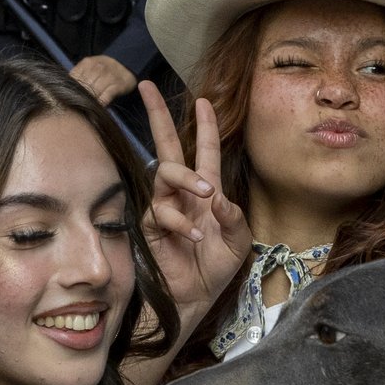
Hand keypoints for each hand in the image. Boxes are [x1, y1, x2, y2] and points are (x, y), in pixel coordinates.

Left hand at [70, 55, 135, 104]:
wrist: (126, 65)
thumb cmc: (104, 70)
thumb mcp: (90, 68)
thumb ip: (78, 76)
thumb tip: (63, 91)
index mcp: (86, 63)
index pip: (73, 79)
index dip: (70, 91)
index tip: (66, 101)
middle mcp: (97, 68)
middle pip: (83, 87)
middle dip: (79, 98)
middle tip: (75, 109)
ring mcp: (108, 76)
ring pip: (93, 92)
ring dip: (89, 102)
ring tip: (85, 110)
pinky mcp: (118, 85)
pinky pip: (106, 96)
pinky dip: (100, 103)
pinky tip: (97, 108)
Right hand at [138, 83, 251, 333]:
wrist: (193, 297)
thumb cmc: (216, 269)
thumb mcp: (238, 242)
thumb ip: (233, 216)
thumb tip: (215, 194)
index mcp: (207, 192)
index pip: (204, 151)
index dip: (204, 126)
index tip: (204, 99)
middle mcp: (182, 193)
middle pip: (166, 145)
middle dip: (157, 115)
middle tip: (145, 87)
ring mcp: (164, 205)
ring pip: (165, 172)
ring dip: (185, 179)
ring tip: (203, 196)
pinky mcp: (149, 223)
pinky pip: (160, 209)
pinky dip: (179, 220)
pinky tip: (194, 236)